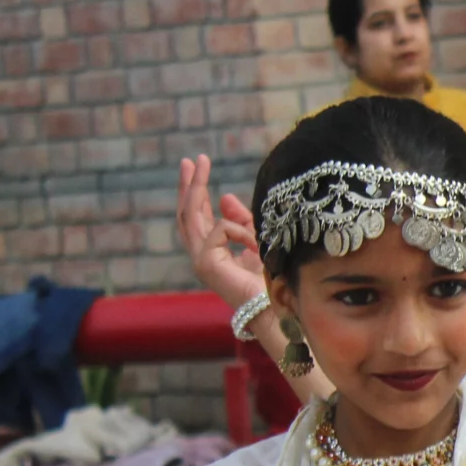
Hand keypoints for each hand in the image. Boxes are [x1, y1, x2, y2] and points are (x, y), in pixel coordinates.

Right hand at [178, 156, 271, 310]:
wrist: (276, 306)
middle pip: (188, 214)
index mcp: (213, 252)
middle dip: (189, 185)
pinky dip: (239, 229)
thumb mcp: (255, 240)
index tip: (200, 166)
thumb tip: (226, 197)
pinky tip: (254, 242)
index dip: (198, 193)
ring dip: (195, 187)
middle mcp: (202, 256)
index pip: (199, 218)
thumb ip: (241, 221)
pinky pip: (220, 229)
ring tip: (199, 163)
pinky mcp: (205, 262)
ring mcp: (200, 260)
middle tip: (192, 160)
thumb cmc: (270, 278)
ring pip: (191, 216)